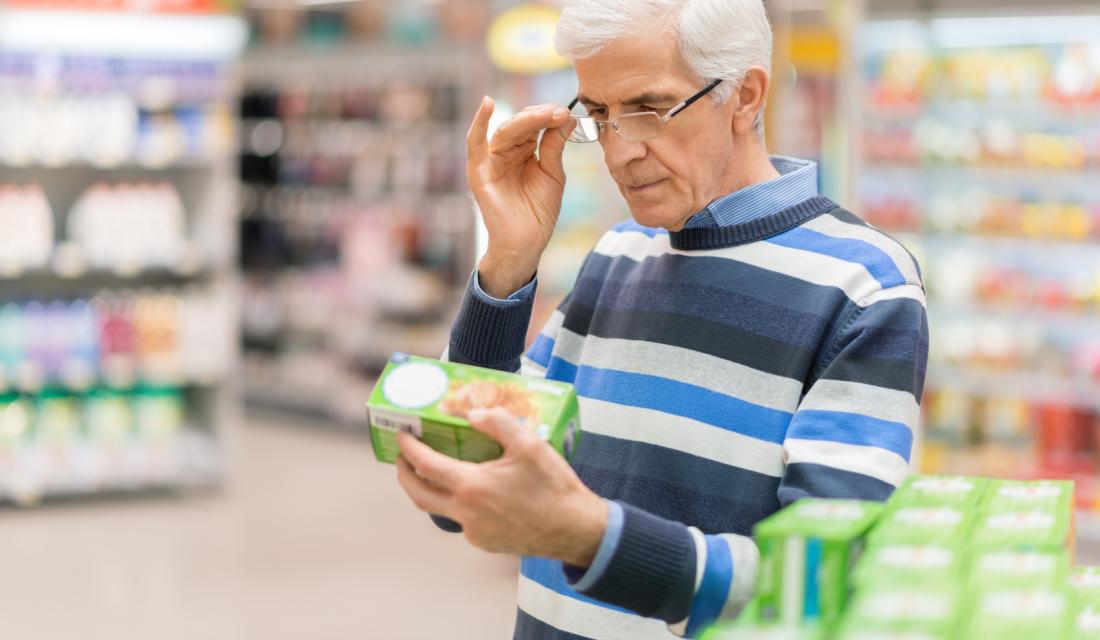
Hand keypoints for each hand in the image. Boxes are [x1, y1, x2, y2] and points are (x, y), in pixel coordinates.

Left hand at [395, 407, 605, 567]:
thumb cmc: (553, 486)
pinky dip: (460, 503)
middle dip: (404, 474)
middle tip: (402, 458)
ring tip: (436, 472)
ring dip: (432, 490)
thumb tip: (471, 415)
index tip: (402, 434)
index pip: (425, 465)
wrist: (574, 529)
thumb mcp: (529, 444)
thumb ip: (497, 422)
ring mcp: (474, 532)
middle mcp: (466, 513)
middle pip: (419, 495)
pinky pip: (463, 521)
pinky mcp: (486, 543)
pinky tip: (476, 491)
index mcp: (472, 487)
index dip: (409, 448)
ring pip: (440, 510)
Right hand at [466, 97, 574, 297]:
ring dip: (526, 120)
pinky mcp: (479, 172)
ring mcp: (490, 161)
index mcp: (523, 151)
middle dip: (540, 116)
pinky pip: (475, 143)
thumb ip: (554, 146)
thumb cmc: (538, 213)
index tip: (566, 113)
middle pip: (520, 124)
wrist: (526, 243)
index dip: (549, 116)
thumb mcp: (552, 174)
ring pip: (506, 130)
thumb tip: (565, 116)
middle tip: (559, 112)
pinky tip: (487, 104)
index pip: (533, 124)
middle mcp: (505, 152)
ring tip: (545, 114)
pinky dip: (479, 123)